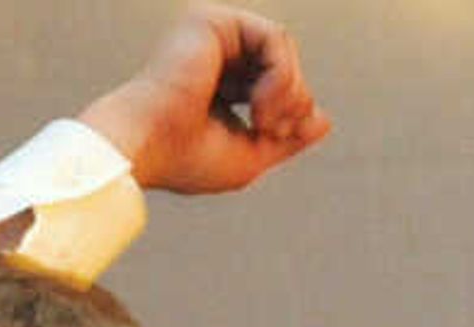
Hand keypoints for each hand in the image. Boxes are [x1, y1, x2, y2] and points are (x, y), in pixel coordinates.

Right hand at [81, 8, 329, 196]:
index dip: (293, 113)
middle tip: (270, 130)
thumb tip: (323, 119)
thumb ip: (289, 137)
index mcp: (220, 82)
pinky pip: (275, 38)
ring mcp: (213, 33)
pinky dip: (281, 76)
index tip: (273, 138)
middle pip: (287, 64)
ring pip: (284, 48)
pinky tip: (260, 104)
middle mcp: (216, 52)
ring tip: (264, 120)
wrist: (150, 147)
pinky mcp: (213, 21)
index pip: (280, 85)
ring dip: (289, 92)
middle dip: (295, 103)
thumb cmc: (187, 158)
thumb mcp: (252, 154)